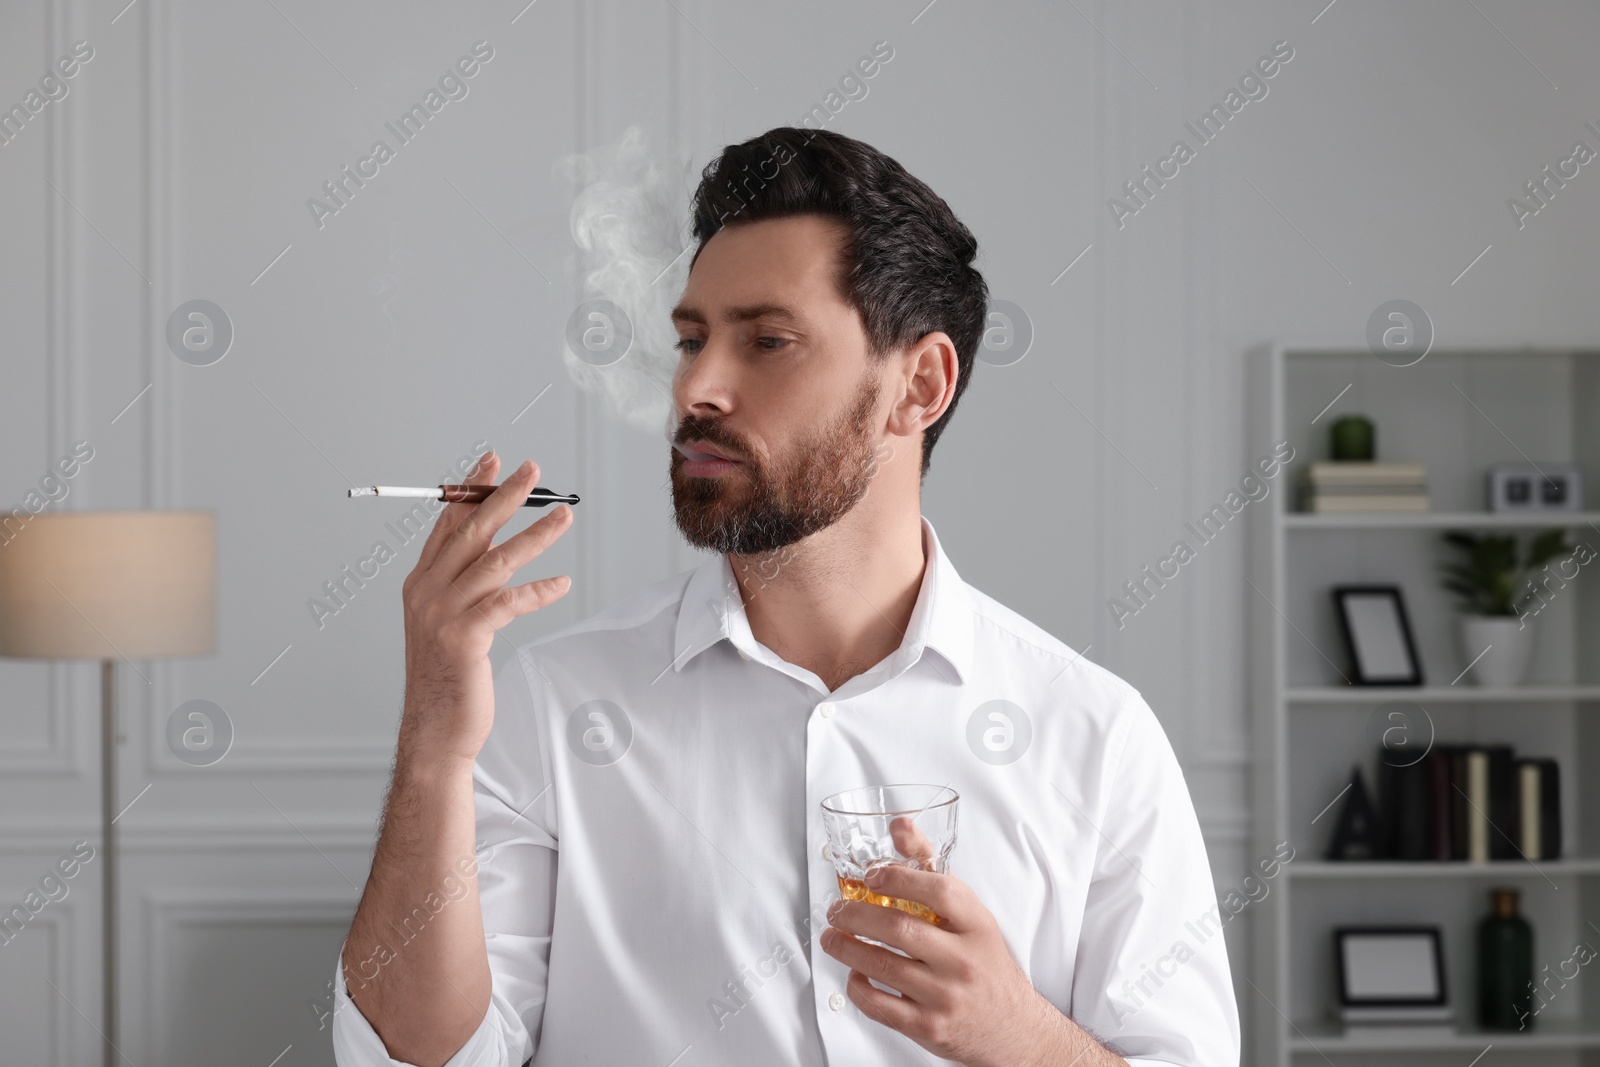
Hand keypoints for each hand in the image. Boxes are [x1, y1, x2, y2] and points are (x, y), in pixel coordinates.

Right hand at [398, 451, 573, 766]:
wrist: (435, 729)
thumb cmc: (447, 677)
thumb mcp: (447, 621)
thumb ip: (464, 585)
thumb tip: (493, 552)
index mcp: (420, 582)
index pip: (447, 523)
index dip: (470, 490)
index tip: (493, 463)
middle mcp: (427, 592)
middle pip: (471, 532)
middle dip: (503, 496)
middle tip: (533, 471)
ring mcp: (443, 614)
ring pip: (496, 562)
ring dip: (535, 535)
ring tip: (565, 515)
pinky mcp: (465, 639)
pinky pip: (508, 603)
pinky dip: (539, 591)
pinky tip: (563, 583)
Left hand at [820, 826, 1068, 1066]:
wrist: (1010, 1027)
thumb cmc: (984, 964)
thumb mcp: (971, 916)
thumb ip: (931, 870)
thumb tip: (900, 826)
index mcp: (977, 927)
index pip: (941, 891)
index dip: (900, 877)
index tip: (872, 876)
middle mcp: (963, 961)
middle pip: (900, 928)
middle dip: (856, 914)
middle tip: (837, 909)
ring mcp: (945, 996)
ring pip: (882, 965)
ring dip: (845, 947)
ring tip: (831, 936)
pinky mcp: (927, 1027)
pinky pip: (879, 1005)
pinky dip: (857, 985)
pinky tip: (855, 972)